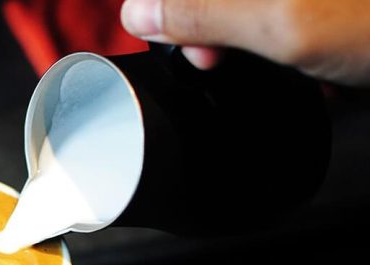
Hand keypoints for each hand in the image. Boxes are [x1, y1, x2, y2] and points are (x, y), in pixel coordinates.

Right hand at [120, 0, 369, 85]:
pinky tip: (301, 65)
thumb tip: (139, 11)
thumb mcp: (279, 23)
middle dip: (206, 26)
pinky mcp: (318, 15)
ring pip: (241, 10)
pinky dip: (276, 46)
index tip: (172, 36)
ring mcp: (298, 1)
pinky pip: (273, 23)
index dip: (166, 6)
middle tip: (214, 57)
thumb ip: (201, 12)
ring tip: (266, 64)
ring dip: (242, 42)